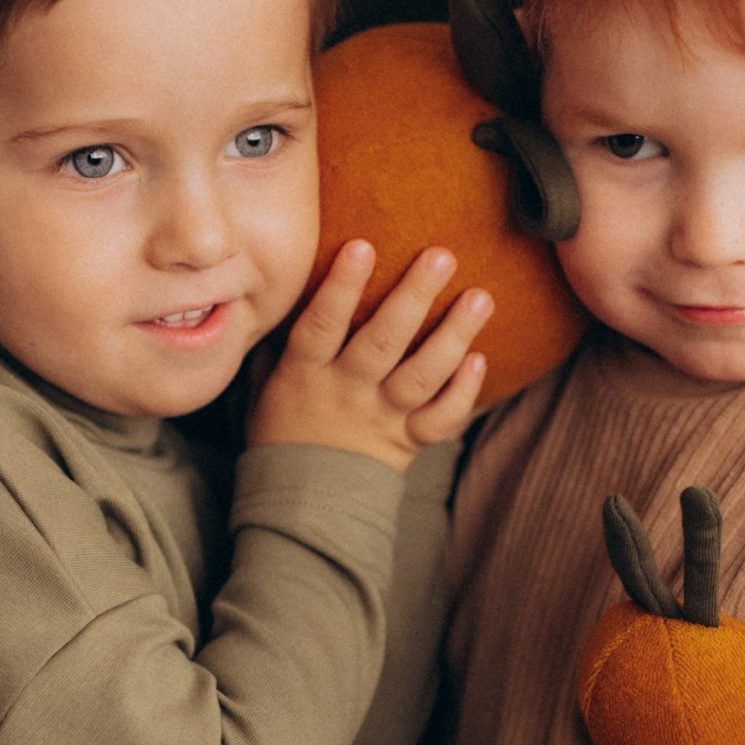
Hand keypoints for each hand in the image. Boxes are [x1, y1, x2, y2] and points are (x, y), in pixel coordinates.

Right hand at [248, 243, 490, 470]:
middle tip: (442, 256)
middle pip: (382, 343)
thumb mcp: (264, 380)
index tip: (362, 246)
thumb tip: (287, 281)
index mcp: (305, 373)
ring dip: (454, 336)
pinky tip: (479, 359)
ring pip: (421, 377)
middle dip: (413, 297)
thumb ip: (279, 336)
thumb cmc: (281, 425)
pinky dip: (463, 393)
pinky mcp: (408, 441)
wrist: (298, 499)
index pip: (321, 325)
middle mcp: (346, 392)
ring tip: (480, 299)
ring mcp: (381, 418)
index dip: (341, 287)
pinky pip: (440, 420)